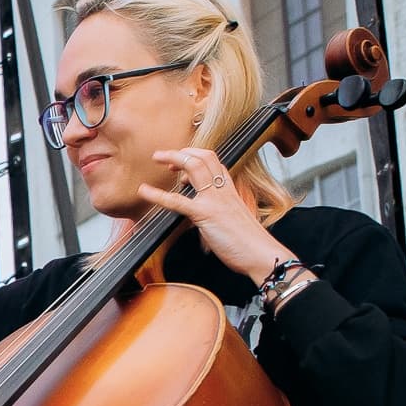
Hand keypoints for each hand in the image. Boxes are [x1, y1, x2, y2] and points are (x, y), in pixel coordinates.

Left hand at [137, 146, 286, 283]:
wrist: (261, 254)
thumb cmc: (249, 242)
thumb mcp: (233, 220)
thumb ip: (219, 212)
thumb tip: (204, 216)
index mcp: (230, 190)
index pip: (214, 161)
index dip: (196, 156)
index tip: (181, 163)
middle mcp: (223, 190)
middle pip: (204, 157)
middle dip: (182, 151)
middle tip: (163, 156)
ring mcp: (215, 200)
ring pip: (195, 166)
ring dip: (174, 158)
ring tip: (156, 157)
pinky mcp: (205, 215)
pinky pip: (178, 201)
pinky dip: (158, 194)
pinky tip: (144, 191)